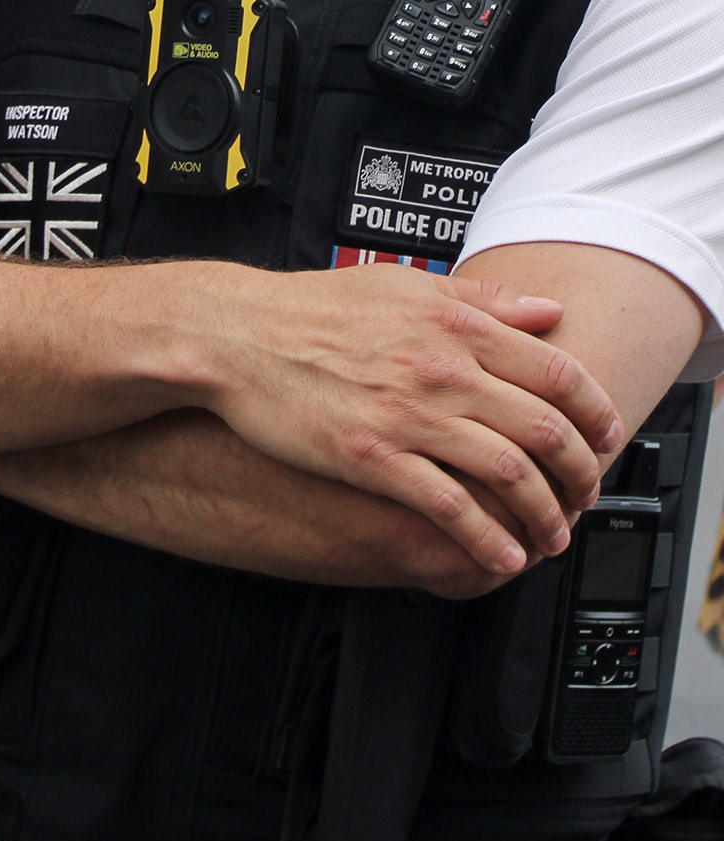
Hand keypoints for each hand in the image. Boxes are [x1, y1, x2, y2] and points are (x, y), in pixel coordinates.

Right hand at [196, 259, 622, 577]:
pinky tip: (498, 555)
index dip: (597, 416)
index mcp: (453, 324)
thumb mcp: (402, 285)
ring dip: (544, 517)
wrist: (234, 334)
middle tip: (584, 497)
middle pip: (547, 432)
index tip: (605, 440)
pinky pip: (448, 508)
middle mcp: (440, 369)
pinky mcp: (371, 456)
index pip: (559, 374)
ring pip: (509, 476)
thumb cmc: (309, 309)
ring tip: (549, 537)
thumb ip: (481, 300)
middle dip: (582, 476)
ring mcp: (407, 416)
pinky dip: (485, 539)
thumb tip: (546, 313)